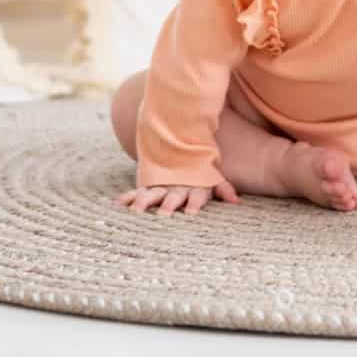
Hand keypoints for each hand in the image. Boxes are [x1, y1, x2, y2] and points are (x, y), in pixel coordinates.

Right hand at [114, 178, 241, 215]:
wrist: (180, 142)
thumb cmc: (199, 170)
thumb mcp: (212, 178)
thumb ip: (223, 189)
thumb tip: (236, 202)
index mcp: (195, 187)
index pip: (196, 196)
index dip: (194, 203)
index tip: (191, 213)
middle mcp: (177, 187)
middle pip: (173, 197)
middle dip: (169, 205)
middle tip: (164, 214)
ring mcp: (162, 186)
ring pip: (153, 194)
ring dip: (145, 202)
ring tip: (137, 211)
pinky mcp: (148, 185)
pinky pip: (138, 191)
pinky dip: (129, 197)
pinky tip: (119, 203)